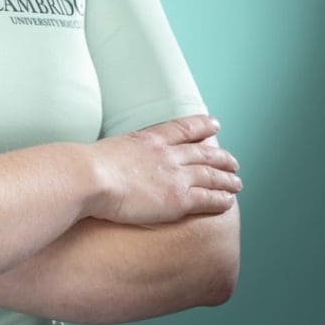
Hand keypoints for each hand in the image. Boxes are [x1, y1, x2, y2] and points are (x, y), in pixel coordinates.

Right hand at [85, 114, 241, 225]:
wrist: (89, 177)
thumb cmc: (88, 167)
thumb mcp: (107, 149)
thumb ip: (118, 154)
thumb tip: (110, 160)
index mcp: (149, 139)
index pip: (183, 128)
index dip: (201, 125)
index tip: (214, 123)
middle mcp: (167, 154)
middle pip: (203, 152)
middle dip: (221, 156)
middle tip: (233, 161)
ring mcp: (175, 176)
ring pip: (211, 175)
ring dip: (227, 178)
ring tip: (237, 182)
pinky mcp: (178, 199)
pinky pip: (208, 199)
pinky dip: (221, 199)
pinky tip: (229, 201)